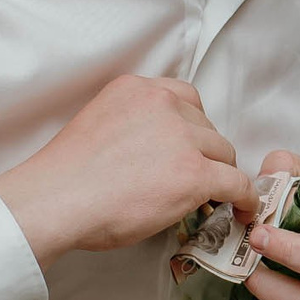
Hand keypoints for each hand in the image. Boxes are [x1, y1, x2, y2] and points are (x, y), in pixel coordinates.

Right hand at [0, 75, 257, 265]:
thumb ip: (132, 125)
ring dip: (220, 175)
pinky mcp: (195, 174)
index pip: (185, 97)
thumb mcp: (98, 124)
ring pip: (223, 154)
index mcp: (136, 89)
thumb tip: (156, 154)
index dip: (191, 126)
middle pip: (206, 127)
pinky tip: (243, 211)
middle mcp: (163, 104)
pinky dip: (245, 199)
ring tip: (213, 198)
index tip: (188, 146)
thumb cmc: (64, 177)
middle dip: (203, 153)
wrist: (54, 201)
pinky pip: (237, 183)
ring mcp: (182, 138)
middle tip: (193, 179)